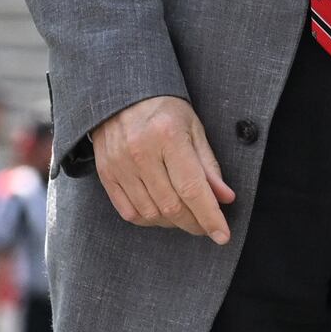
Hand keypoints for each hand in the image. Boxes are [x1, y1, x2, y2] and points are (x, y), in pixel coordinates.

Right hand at [84, 95, 232, 242]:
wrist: (120, 95)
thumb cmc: (164, 110)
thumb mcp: (194, 128)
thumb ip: (209, 165)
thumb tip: (225, 198)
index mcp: (167, 136)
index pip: (192, 188)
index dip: (209, 217)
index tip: (222, 236)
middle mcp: (140, 152)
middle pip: (172, 206)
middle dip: (194, 223)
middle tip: (207, 226)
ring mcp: (119, 164)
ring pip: (151, 213)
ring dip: (173, 223)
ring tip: (186, 217)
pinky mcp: (106, 174)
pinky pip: (129, 212)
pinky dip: (149, 220)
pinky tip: (162, 214)